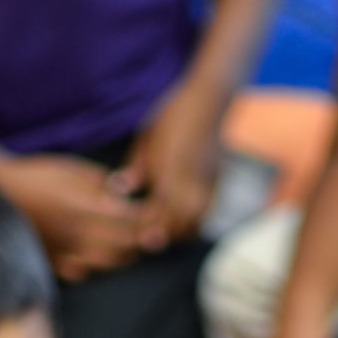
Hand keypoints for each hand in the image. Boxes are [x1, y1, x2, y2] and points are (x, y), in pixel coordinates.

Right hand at [0, 155, 145, 281]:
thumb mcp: (69, 167)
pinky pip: (83, 273)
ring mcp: (63, 251)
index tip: (156, 211)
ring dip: (125, 256)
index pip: (129, 218)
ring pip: (108, 263)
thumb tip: (124, 191)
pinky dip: (97, 267)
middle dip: (143, 239)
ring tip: (130, 245)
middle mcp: (76, 233)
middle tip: (151, 232)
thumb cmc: (34, 175)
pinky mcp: (51, 262)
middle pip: (125, 245)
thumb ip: (99, 181)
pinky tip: (98, 256)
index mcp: (82, 207)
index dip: (148, 217)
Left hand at [118, 77, 224, 248]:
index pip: (160, 210)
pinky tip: (185, 219)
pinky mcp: (219, 179)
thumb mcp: (147, 139)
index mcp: (170, 166)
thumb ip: (136, 168)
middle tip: (152, 238)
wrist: (209, 99)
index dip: (151, 226)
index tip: (139, 233)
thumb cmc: (172, 117)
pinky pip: (210, 209)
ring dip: (183, 229)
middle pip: (182, 222)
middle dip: (167, 233)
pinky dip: (197, 220)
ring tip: (169, 231)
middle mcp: (192, 176)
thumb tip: (118, 188)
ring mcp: (209, 179)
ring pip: (198, 219)